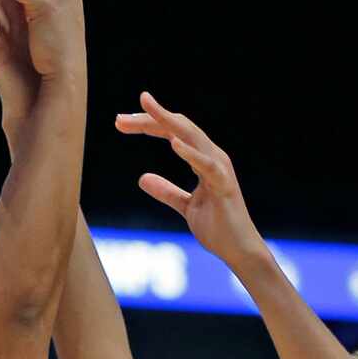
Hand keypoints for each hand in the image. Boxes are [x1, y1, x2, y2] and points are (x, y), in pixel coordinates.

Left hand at [115, 93, 267, 271]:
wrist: (239, 250)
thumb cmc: (217, 227)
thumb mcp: (185, 207)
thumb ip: (166, 191)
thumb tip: (143, 179)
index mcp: (202, 159)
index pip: (172, 133)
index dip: (147, 125)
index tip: (120, 122)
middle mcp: (212, 156)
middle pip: (179, 127)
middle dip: (149, 119)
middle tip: (118, 119)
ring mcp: (219, 168)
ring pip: (191, 136)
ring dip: (167, 121)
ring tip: (145, 108)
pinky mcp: (223, 185)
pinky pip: (206, 166)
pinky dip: (190, 153)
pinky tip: (173, 143)